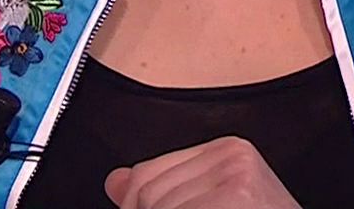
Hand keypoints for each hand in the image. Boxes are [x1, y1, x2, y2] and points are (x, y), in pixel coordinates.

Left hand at [104, 135, 301, 208]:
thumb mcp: (210, 203)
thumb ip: (164, 190)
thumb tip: (115, 183)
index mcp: (227, 150)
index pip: (147, 174)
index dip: (138, 207)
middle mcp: (233, 155)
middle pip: (149, 194)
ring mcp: (237, 177)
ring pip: (158, 208)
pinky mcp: (238, 197)